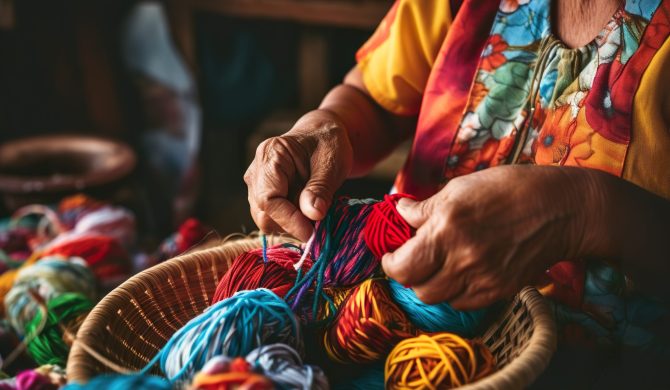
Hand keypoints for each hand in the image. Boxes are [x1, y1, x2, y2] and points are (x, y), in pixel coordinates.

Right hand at [244, 109, 352, 240]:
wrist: (322, 135)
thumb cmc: (328, 144)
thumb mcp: (332, 163)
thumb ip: (321, 188)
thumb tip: (312, 215)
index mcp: (271, 155)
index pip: (268, 199)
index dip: (288, 220)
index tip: (311, 233)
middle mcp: (257, 170)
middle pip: (263, 214)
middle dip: (291, 224)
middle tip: (319, 224)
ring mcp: (257, 184)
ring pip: (266, 219)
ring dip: (292, 224)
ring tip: (315, 212)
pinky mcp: (263, 194)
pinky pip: (272, 217)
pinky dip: (291, 221)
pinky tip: (308, 211)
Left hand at [382, 165, 599, 309]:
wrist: (562, 209)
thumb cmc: (510, 189)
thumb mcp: (460, 188)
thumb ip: (425, 207)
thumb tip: (399, 212)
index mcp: (446, 229)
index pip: (402, 267)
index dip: (389, 263)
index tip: (391, 254)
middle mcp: (462, 260)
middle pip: (417, 289)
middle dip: (408, 275)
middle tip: (412, 259)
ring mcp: (483, 280)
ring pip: (439, 299)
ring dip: (430, 284)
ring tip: (437, 264)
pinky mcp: (500, 291)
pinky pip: (464, 303)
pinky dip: (455, 291)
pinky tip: (460, 271)